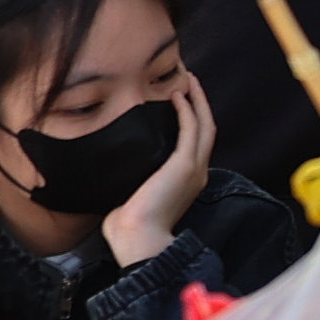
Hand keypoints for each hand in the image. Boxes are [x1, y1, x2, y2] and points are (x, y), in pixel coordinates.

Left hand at [100, 71, 222, 267]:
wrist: (138, 238)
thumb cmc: (130, 226)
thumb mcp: (133, 196)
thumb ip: (132, 180)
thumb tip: (112, 168)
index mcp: (188, 182)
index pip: (196, 144)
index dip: (193, 121)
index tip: (181, 102)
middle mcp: (197, 173)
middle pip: (207, 129)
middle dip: (200, 103)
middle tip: (190, 81)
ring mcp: (194, 168)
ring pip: (204, 125)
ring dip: (198, 100)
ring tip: (188, 80)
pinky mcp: (184, 164)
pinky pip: (191, 129)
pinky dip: (187, 110)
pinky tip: (177, 95)